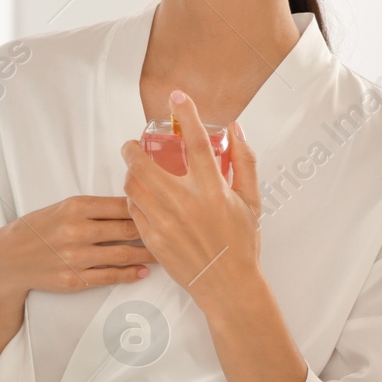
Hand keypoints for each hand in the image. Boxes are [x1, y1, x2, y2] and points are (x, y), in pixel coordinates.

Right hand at [0, 195, 156, 365]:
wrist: (8, 257)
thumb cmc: (39, 229)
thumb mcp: (63, 208)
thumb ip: (95, 208)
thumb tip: (134, 205)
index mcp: (76, 206)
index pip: (122, 204)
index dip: (147, 207)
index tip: (165, 209)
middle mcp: (77, 230)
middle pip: (128, 229)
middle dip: (154, 231)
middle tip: (175, 232)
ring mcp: (76, 256)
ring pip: (124, 254)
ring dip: (148, 255)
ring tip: (165, 254)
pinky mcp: (74, 279)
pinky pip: (110, 276)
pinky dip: (130, 274)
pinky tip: (142, 272)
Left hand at [120, 90, 261, 305]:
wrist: (227, 285)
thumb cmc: (242, 243)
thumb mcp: (252, 201)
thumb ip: (245, 162)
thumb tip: (236, 129)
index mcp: (213, 190)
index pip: (197, 142)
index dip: (186, 114)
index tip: (176, 96)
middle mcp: (186, 203)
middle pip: (145, 163)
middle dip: (131, 148)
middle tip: (132, 144)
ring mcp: (165, 221)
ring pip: (132, 185)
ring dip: (129, 172)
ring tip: (134, 170)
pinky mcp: (152, 238)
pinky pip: (132, 209)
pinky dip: (133, 197)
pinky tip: (139, 196)